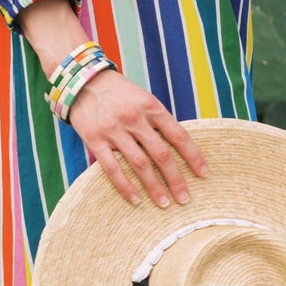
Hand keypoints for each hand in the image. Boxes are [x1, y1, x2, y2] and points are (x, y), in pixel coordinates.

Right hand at [66, 69, 207, 208]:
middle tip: (184, 199)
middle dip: (175, 179)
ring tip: (164, 204)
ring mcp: (114, 130)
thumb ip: (157, 120)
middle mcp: (135, 118)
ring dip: (154, 186)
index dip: (193, 156)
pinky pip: (112, 168)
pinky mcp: (95, 140)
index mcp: (151, 107)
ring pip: (140, 164)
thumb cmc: (119, 93)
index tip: (203, 174)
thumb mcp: (143, 98)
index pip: (179, 135)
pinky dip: (125, 186)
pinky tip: (135, 199)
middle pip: (161, 154)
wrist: (82, 81)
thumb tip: (177, 147)